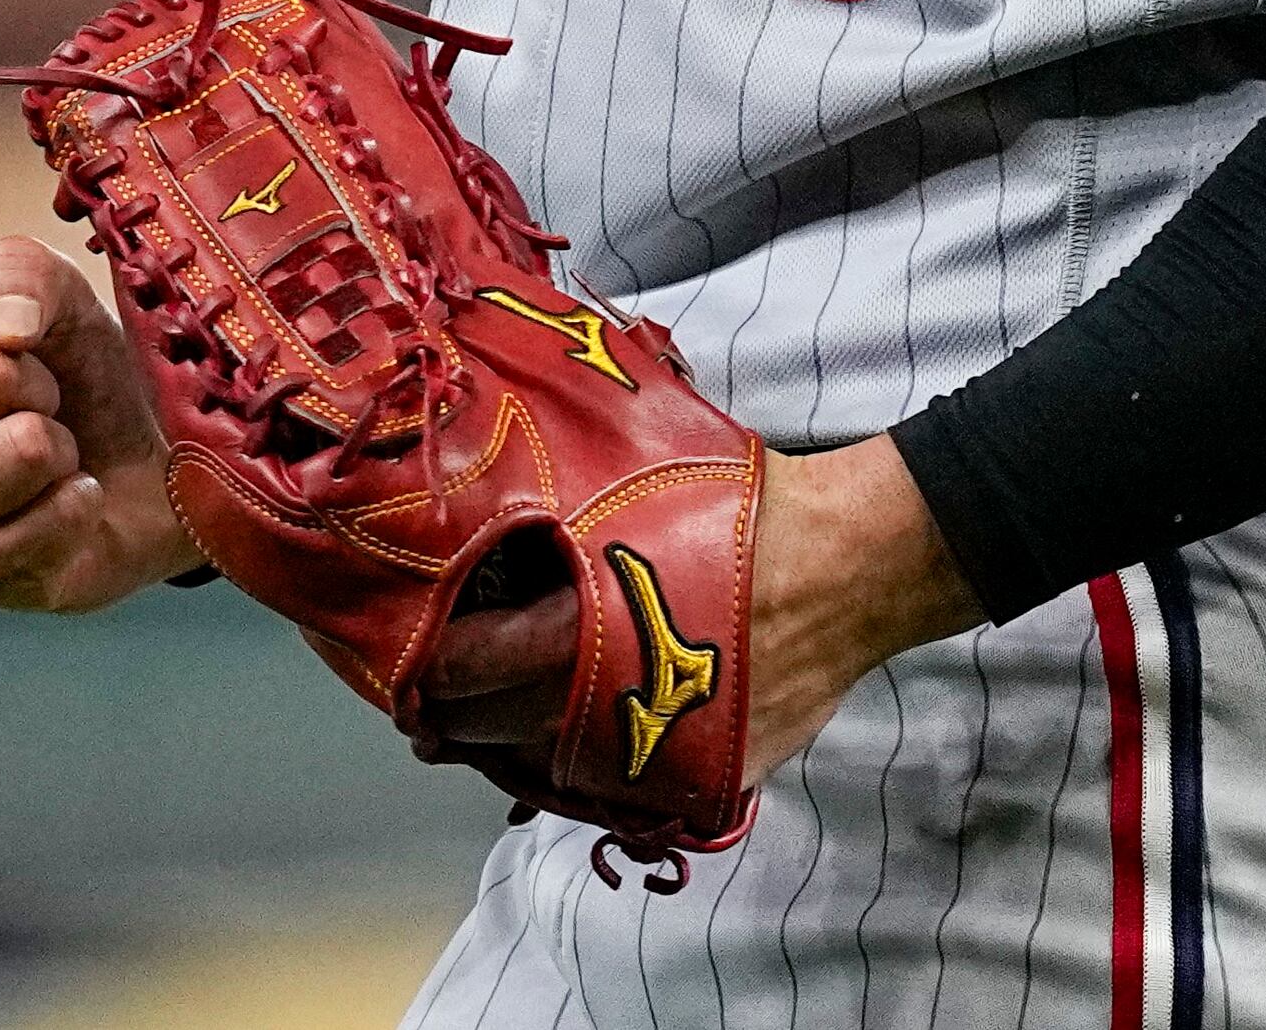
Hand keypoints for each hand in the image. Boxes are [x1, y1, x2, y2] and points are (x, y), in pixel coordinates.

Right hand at [0, 234, 200, 612]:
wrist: (136, 473)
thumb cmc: (74, 377)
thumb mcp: (54, 298)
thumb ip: (19, 273)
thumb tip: (4, 331)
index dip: (10, 320)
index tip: (16, 352)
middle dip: (42, 385)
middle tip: (42, 412)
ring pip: (26, 445)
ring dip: (62, 446)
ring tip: (49, 462)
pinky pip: (58, 513)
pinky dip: (81, 501)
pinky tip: (64, 510)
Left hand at [404, 432, 980, 787]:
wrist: (854, 561)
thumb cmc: (744, 506)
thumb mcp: (634, 475)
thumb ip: (560, 501)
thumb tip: (481, 491)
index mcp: (591, 628)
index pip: (475, 669)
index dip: (434, 665)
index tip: (412, 658)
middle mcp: (618, 707)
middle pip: (500, 732)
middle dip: (460, 717)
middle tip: (431, 700)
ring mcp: (664, 755)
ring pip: (553, 773)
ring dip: (512, 750)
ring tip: (483, 725)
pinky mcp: (708, 779)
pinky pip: (619, 790)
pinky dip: (585, 767)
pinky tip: (566, 741)